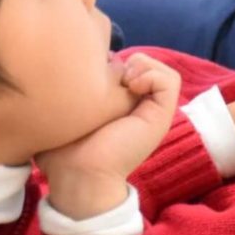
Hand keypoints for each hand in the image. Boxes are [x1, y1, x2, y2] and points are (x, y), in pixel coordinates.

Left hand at [37, 52, 180, 216]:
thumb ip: (69, 92)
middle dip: (127, 60)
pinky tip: (130, 85)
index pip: (131, 67)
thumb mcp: (64, 112)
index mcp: (122, 106)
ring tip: (123, 79)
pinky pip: (170, 81)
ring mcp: (153, 112)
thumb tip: (71, 68)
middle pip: (148, 65)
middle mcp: (141, 106)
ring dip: (143, 65)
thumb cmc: (64, 149)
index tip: (92, 69)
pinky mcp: (161, 116)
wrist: (79, 175)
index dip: (113, 60)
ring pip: (163, 70)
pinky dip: (151, 74)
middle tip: (107, 72)